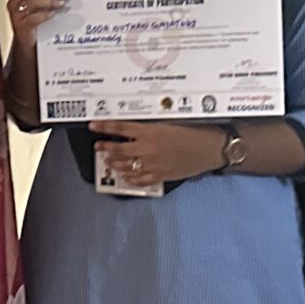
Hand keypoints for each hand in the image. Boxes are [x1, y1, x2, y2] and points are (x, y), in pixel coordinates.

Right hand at [7, 0, 65, 48]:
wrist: (29, 44)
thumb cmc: (36, 22)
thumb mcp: (40, 3)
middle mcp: (14, 1)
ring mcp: (16, 14)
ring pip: (31, 0)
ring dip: (49, 0)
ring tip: (61, 2)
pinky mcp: (21, 27)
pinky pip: (33, 18)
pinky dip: (45, 14)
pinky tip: (53, 14)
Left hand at [87, 120, 225, 189]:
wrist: (211, 149)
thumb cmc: (195, 133)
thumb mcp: (170, 123)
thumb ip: (152, 127)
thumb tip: (138, 127)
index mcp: (150, 132)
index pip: (120, 128)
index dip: (104, 127)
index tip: (93, 126)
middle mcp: (148, 149)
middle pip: (119, 150)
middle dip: (106, 148)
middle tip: (99, 147)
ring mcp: (153, 164)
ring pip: (126, 166)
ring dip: (115, 163)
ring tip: (109, 161)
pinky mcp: (161, 176)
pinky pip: (140, 180)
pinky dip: (131, 178)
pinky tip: (126, 177)